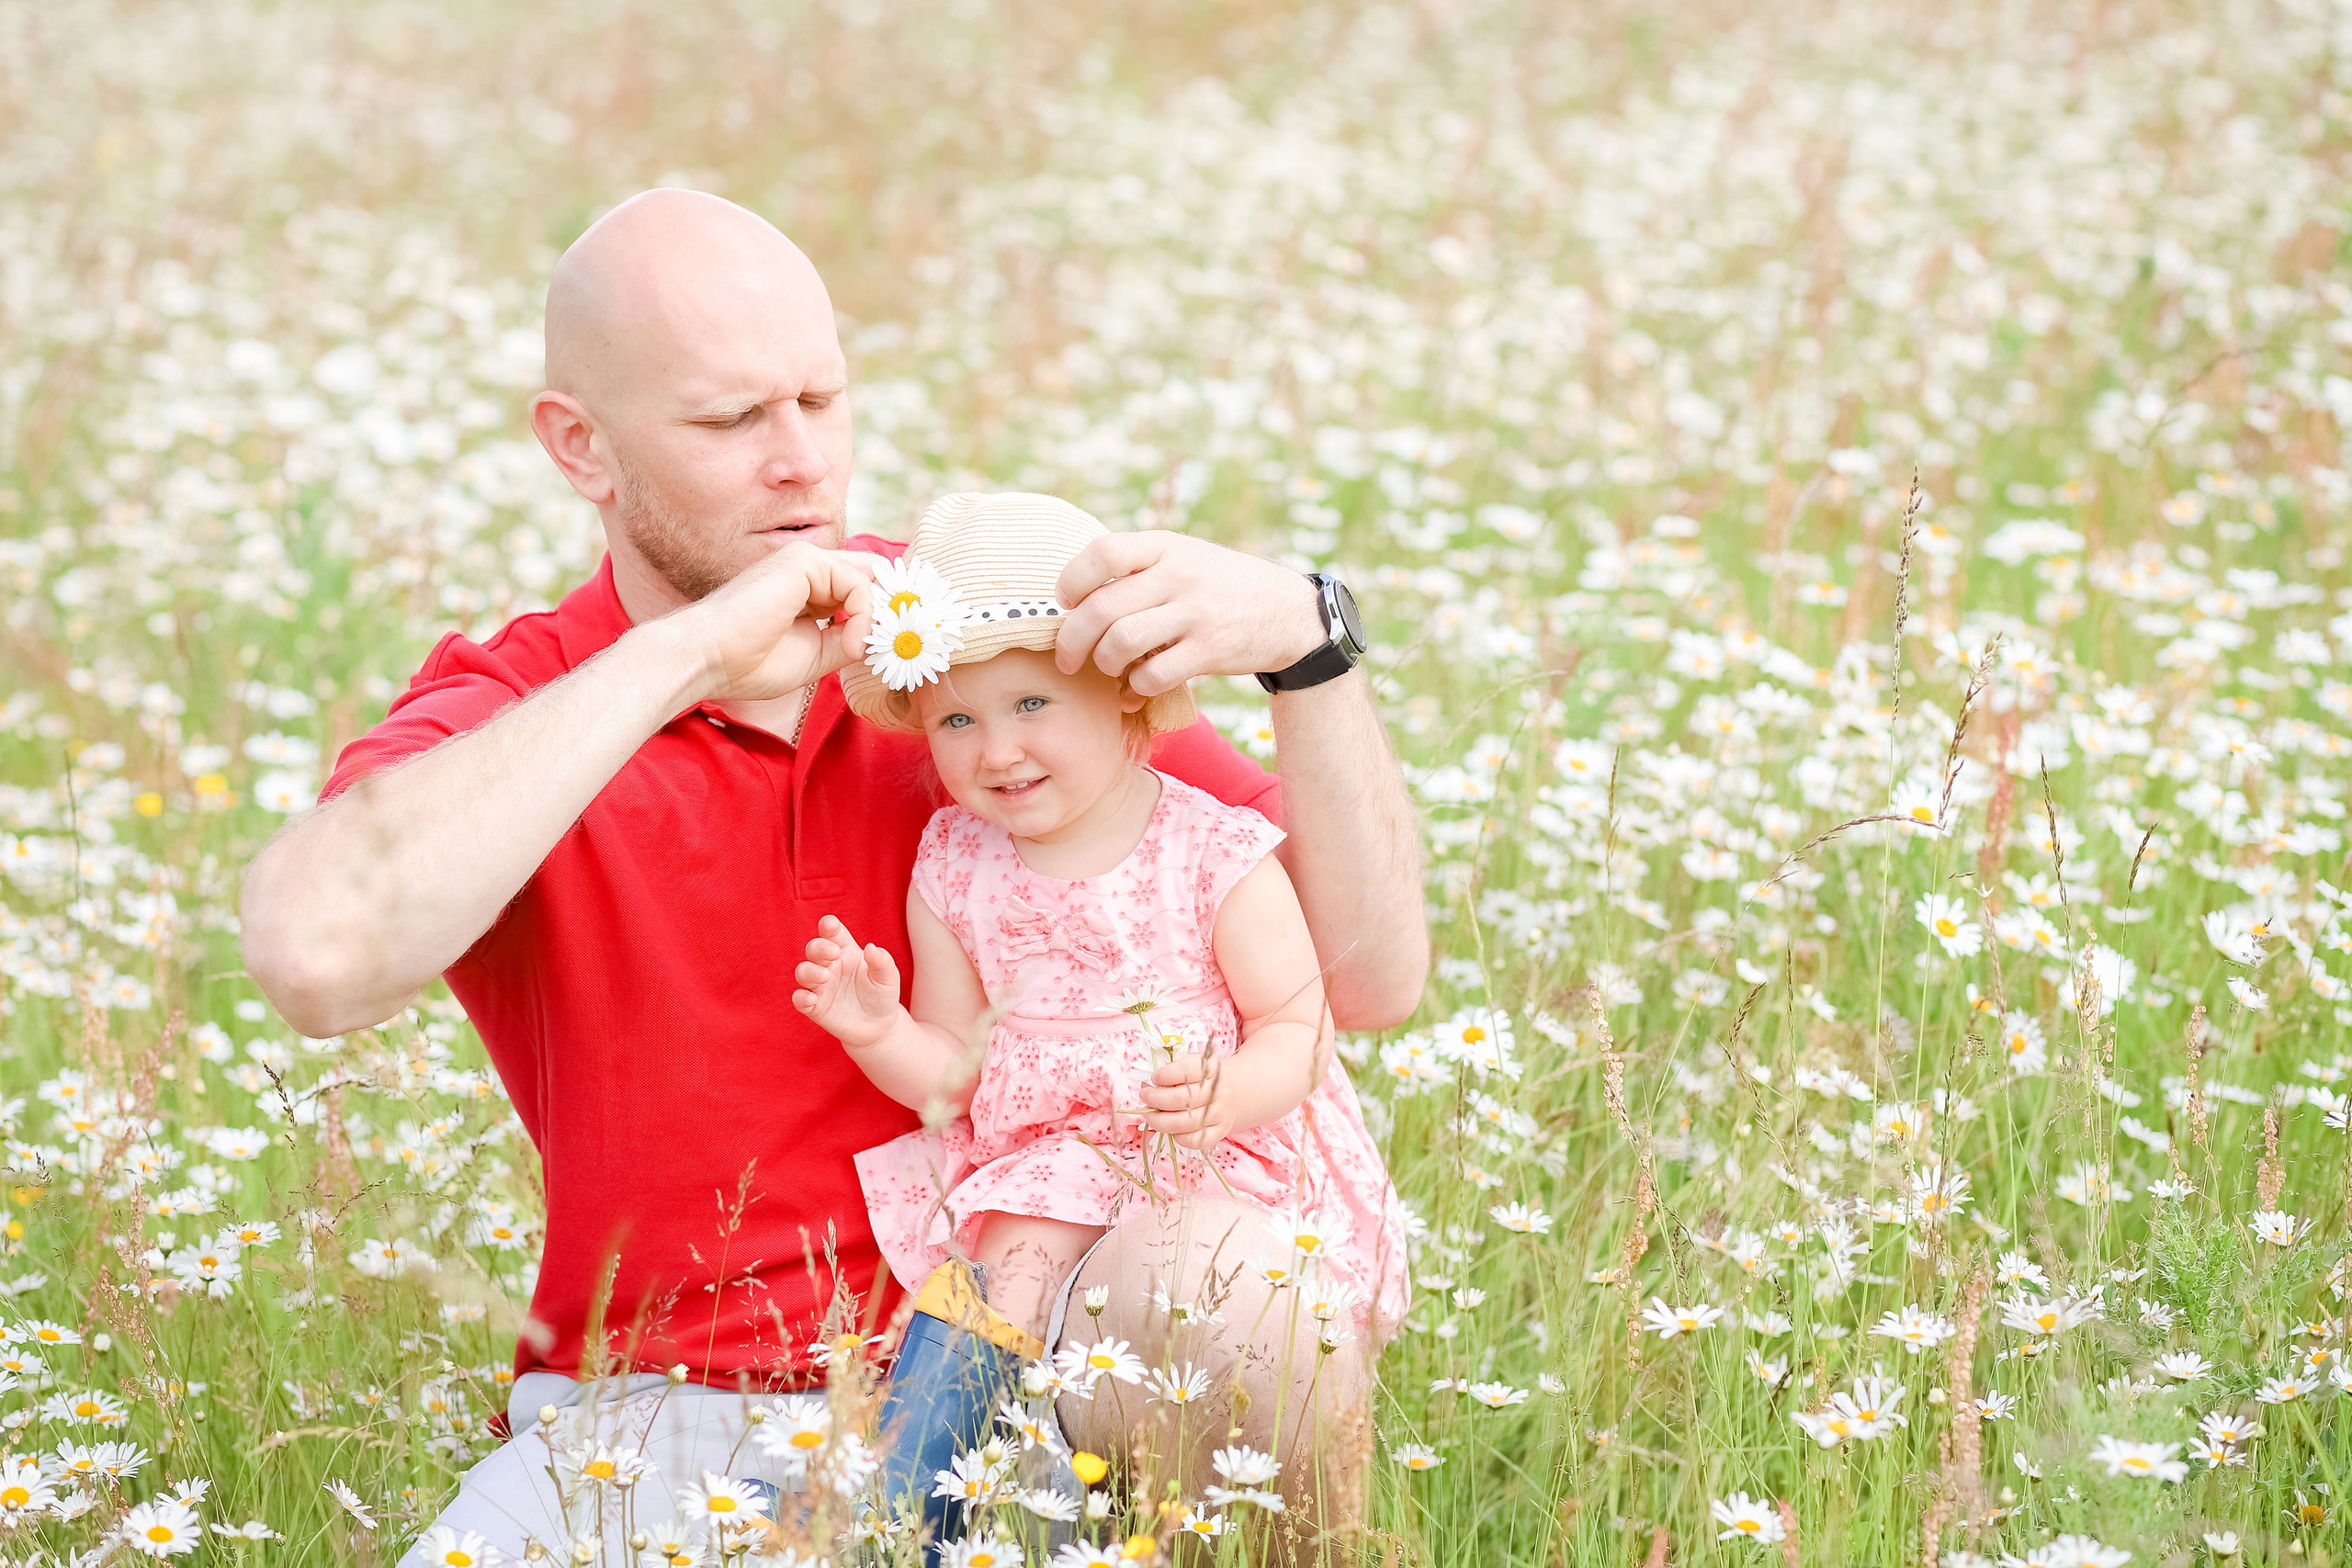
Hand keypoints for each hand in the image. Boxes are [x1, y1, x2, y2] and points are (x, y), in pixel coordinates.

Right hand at [674, 545, 876, 703]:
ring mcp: (805, 561)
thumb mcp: (816, 656)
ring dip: (875, 620)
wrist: (707, 658)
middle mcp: (808, 571)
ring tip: (858, 651)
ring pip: (868, 581)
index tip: (891, 646)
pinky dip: (863, 617)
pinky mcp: (803, 561)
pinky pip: (857, 583)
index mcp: (808, 591)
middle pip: (871, 577)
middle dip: (889, 611)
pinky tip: (849, 644)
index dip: (883, 614)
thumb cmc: (748, 663)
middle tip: (894, 644)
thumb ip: (849, 640)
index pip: (862, 588)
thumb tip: (881, 635)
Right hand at [792, 915, 903, 1048]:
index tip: (830, 925)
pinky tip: (811, 998)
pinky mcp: (814, 1006)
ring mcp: (820, 986)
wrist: (878, 1026)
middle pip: (813, 948)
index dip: (828, 926)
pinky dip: (801, 997)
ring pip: (802, 971)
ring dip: (810, 971)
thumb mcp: (888, 978)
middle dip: (819, 947)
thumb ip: (882, 962)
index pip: (832, 933)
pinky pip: (799, 998)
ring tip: (825, 977)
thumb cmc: (881, 995)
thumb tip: (871, 948)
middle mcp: (829, 965)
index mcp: (846, 951)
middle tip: (834, 954)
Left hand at [1053, 532, 1322, 695]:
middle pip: (1101, 608)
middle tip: (1066, 658)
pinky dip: (1135, 687)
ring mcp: (1195, 613)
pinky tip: (1137, 687)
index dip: (1073, 580)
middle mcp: (1179, 575)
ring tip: (1108, 668)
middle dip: (1071, 640)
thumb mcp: (1186, 555)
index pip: (1103, 552)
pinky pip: (1153, 675)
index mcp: (1167, 545)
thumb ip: (1140, 565)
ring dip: (1103, 663)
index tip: (1066, 601)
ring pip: (1120, 642)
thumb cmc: (1222, 585)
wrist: (1288, 613)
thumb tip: (1075, 593)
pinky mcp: (1209, 651)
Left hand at [1139, 1051, 1237, 1152]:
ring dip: (1158, 1120)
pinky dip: (1176, 1136)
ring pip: (1183, 1123)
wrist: (1233, 1093)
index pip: (1186, 1072)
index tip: (1154, 1078)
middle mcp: (1218, 1092)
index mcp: (1211, 1069)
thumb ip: (1174, 1071)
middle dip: (1155, 1099)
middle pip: (1181, 1099)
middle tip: (1144, 1096)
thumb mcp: (1194, 1065)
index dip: (1165, 1076)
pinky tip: (1169, 1127)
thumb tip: (1149, 1087)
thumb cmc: (1205, 1078)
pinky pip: (1194, 1140)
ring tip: (1149, 1114)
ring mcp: (1219, 1114)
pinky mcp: (1219, 1132)